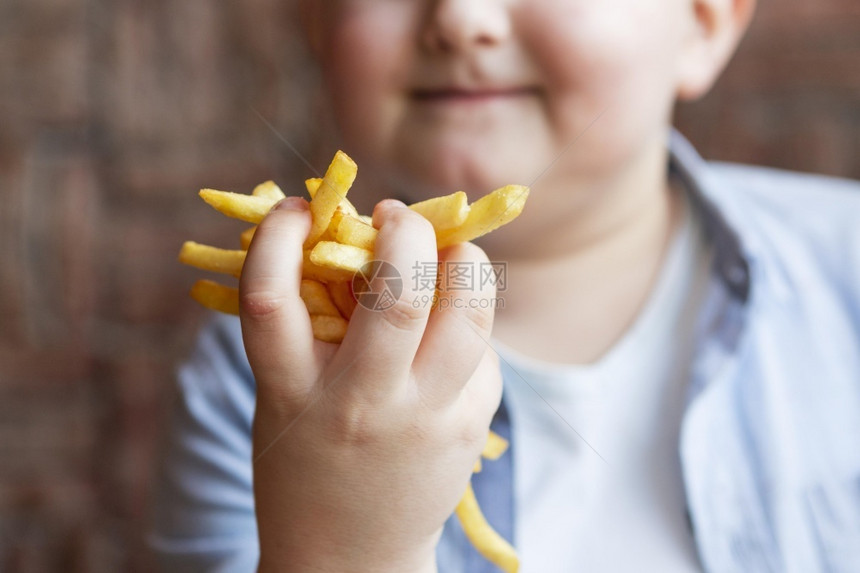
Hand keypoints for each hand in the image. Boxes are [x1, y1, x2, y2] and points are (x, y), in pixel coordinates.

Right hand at [240, 197, 501, 572]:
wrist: (348, 558)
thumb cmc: (307, 458)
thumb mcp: (284, 395)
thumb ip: (307, 324)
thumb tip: (349, 234)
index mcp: (290, 392)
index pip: (270, 297)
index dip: (277, 235)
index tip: (297, 207)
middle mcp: (360, 404)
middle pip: (397, 293)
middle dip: (406, 230)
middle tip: (395, 215)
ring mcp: (424, 419)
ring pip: (469, 313)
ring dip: (465, 261)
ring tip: (447, 252)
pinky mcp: (468, 426)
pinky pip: (482, 350)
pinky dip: (470, 320)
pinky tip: (450, 328)